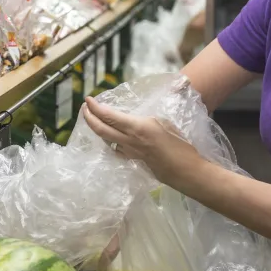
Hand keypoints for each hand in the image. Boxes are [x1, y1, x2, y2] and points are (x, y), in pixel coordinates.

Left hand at [82, 97, 207, 187]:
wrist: (186, 170)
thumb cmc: (181, 144)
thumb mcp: (167, 121)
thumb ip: (150, 117)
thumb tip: (141, 113)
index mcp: (137, 127)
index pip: (109, 116)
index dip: (95, 108)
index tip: (88, 99)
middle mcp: (129, 140)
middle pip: (101, 130)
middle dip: (89, 118)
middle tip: (85, 108)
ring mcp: (130, 152)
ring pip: (107, 141)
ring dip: (98, 130)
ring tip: (95, 120)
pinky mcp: (135, 160)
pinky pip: (116, 150)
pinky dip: (110, 142)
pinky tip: (112, 138)